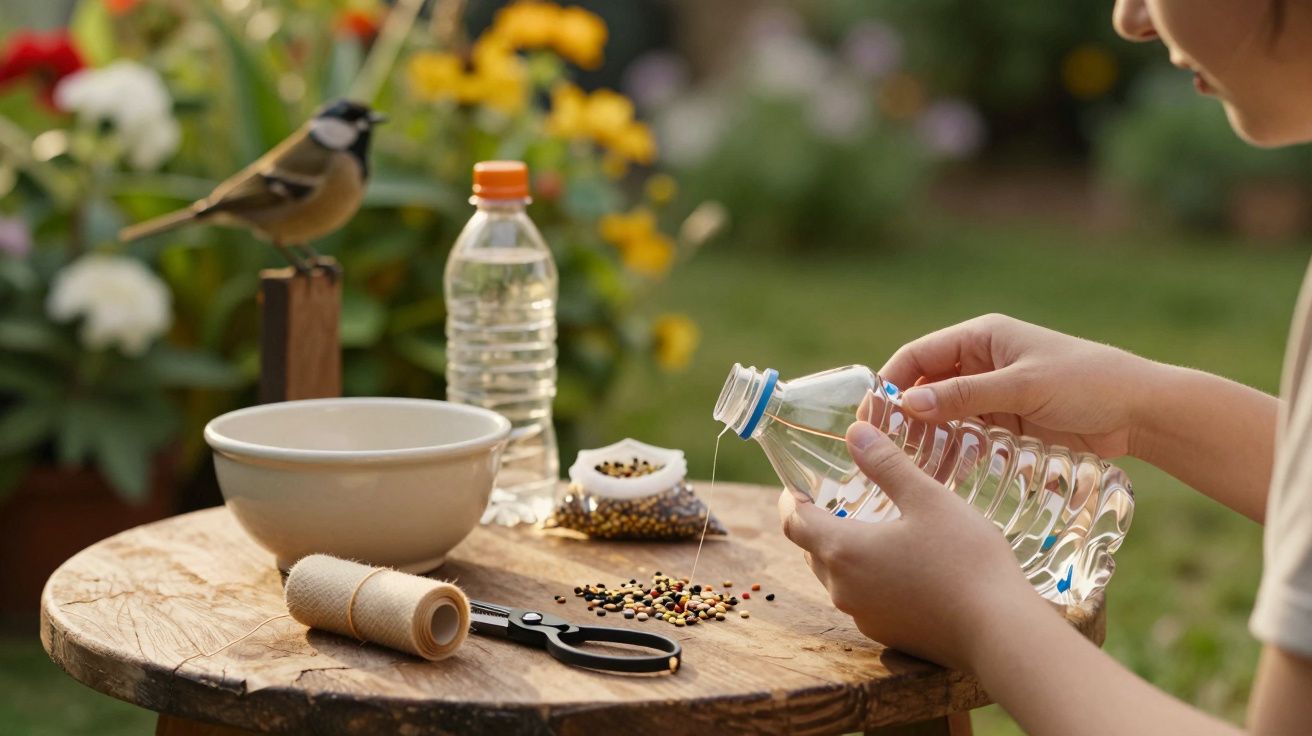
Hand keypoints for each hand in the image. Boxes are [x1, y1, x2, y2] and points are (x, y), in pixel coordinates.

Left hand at [778, 420, 1038, 670]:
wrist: (1000, 632)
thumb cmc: (965, 559)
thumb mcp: (927, 498)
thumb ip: (886, 464)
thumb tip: (854, 432)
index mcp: (843, 551)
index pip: (793, 522)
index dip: (790, 500)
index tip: (798, 484)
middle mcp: (843, 589)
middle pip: (812, 550)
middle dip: (818, 523)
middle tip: (837, 499)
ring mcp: (864, 617)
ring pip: (837, 577)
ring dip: (842, 551)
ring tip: (869, 527)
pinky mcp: (888, 634)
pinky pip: (862, 599)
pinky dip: (867, 576)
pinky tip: (898, 564)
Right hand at [881, 313, 1159, 457]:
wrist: (1142, 412)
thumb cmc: (1086, 383)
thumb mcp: (1022, 386)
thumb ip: (964, 396)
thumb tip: (906, 405)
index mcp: (981, 337)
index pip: (918, 356)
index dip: (890, 383)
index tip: (871, 415)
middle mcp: (982, 363)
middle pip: (926, 387)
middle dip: (904, 415)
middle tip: (882, 448)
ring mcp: (993, 394)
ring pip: (944, 415)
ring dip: (926, 437)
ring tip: (907, 466)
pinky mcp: (1007, 423)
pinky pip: (967, 436)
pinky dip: (951, 451)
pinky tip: (940, 473)